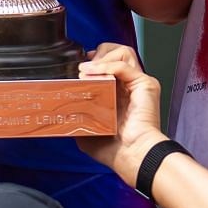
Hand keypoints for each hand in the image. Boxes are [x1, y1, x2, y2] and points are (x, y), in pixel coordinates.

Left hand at [74, 43, 165, 179]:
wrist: (131, 155)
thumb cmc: (115, 149)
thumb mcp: (87, 129)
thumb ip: (78, 116)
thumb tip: (62, 111)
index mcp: (118, 93)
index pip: (108, 63)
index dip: (93, 61)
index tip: (79, 68)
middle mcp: (129, 85)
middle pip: (116, 52)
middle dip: (98, 54)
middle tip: (83, 67)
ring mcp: (138, 83)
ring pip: (123, 52)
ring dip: (102, 58)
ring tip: (87, 71)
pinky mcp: (145, 84)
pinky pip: (124, 65)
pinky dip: (107, 65)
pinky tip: (93, 73)